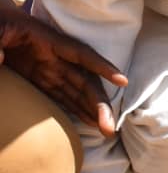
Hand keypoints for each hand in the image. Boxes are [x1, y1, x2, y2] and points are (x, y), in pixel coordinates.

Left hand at [0, 1, 125, 135]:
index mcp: (49, 42)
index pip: (81, 54)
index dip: (102, 67)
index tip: (122, 81)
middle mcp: (56, 58)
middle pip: (85, 82)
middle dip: (100, 104)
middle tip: (109, 128)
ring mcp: (49, 70)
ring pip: (78, 93)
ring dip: (93, 111)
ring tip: (106, 131)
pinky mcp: (40, 79)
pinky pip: (63, 97)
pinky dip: (77, 110)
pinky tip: (89, 123)